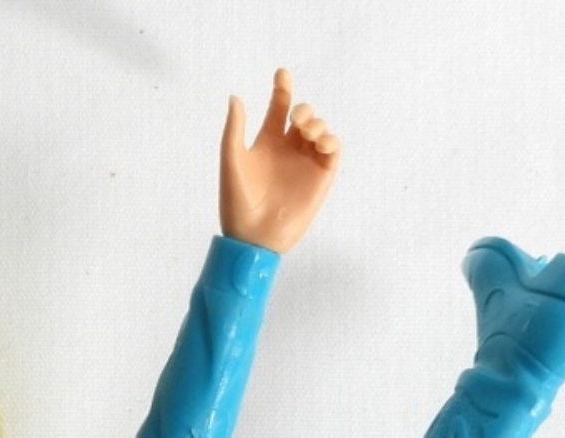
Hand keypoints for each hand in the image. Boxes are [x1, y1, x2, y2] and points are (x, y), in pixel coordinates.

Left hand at [219, 68, 339, 253]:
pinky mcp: (321, 176)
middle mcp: (287, 149)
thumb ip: (234, 129)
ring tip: (307, 132)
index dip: (282, 89)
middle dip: (304, 109)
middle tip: (297, 116)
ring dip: (317, 123)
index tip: (282, 73)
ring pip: (320, 129)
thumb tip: (235, 96)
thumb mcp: (231, 161)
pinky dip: (330, 139)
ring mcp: (305, 162)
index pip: (278, 109)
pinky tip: (319, 142)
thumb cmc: (237, 202)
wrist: (253, 236)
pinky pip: (333, 149)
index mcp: (265, 143)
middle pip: (303, 115)